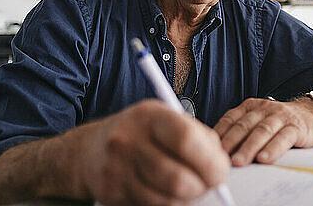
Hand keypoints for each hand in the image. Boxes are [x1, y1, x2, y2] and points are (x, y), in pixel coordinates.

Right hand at [74, 99, 229, 204]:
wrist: (91, 149)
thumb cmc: (141, 132)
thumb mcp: (166, 119)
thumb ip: (197, 137)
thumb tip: (219, 166)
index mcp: (149, 116)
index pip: (185, 139)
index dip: (210, 161)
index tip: (221, 171)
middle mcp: (128, 140)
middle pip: (177, 178)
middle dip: (201, 187)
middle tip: (208, 185)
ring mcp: (117, 169)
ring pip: (167, 200)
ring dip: (185, 199)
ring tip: (187, 187)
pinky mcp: (112, 194)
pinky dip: (166, 204)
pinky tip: (165, 191)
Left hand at [214, 98, 312, 166]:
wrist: (312, 115)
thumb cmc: (279, 122)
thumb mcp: (258, 121)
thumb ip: (241, 131)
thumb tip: (217, 150)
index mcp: (250, 107)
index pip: (231, 118)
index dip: (219, 134)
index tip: (209, 149)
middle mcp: (264, 108)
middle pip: (244, 126)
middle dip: (231, 143)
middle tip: (221, 159)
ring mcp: (280, 116)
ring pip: (262, 131)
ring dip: (249, 148)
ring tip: (239, 162)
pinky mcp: (296, 127)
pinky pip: (283, 137)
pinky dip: (273, 149)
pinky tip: (265, 158)